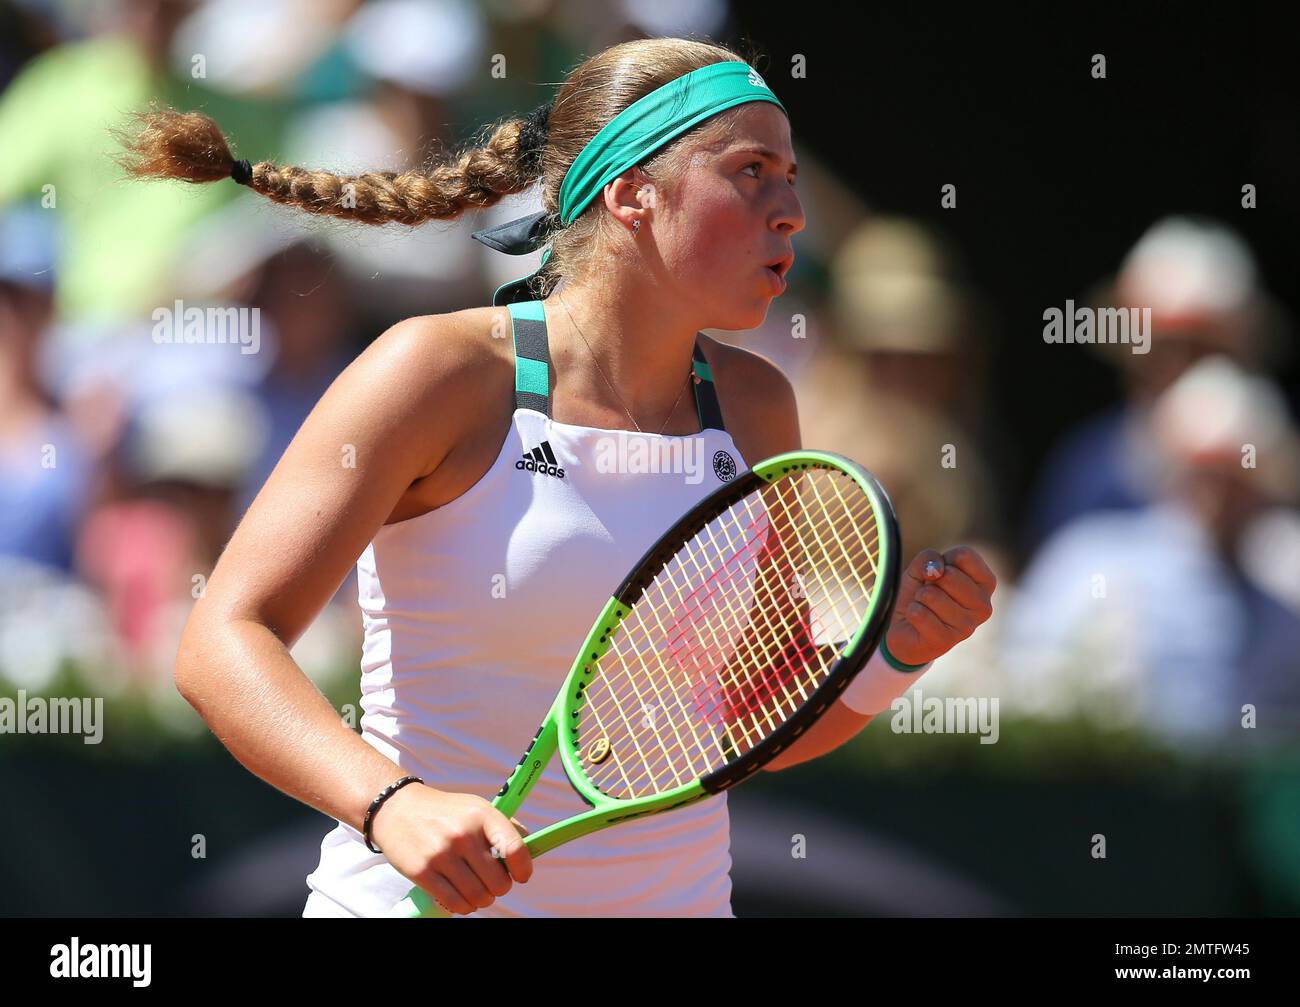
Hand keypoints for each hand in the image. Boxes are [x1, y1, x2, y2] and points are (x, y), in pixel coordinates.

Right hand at [370, 783, 531, 915]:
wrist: (398, 809)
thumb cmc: (444, 812)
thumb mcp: (476, 807)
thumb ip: (504, 826)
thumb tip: (531, 849)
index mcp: (482, 815)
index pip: (516, 848)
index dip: (524, 869)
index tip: (521, 875)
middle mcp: (463, 833)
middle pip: (498, 881)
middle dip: (500, 888)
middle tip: (493, 883)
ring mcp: (441, 853)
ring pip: (478, 896)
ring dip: (482, 900)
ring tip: (478, 892)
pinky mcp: (422, 871)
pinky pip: (454, 903)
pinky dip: (463, 906)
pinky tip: (462, 897)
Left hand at [885, 545, 996, 665]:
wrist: (904, 628)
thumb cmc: (920, 593)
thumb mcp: (922, 567)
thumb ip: (929, 558)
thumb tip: (935, 571)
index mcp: (985, 583)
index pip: (965, 555)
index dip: (943, 560)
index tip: (939, 574)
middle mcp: (983, 606)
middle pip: (949, 576)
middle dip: (930, 582)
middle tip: (930, 595)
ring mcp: (967, 626)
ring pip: (931, 595)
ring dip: (919, 599)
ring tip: (924, 608)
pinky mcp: (946, 641)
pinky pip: (919, 614)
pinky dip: (912, 613)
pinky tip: (918, 621)